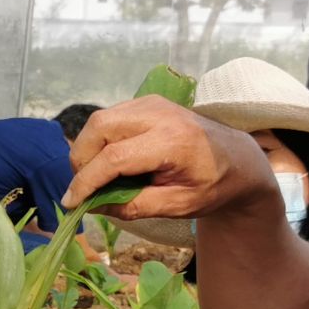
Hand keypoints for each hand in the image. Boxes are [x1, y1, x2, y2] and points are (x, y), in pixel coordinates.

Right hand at [62, 97, 273, 224]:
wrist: (238, 159)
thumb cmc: (213, 185)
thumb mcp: (179, 206)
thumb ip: (135, 206)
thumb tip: (93, 206)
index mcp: (173, 142)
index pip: (115, 157)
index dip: (86, 181)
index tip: (71, 203)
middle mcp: (160, 114)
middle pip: (100, 127)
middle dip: (81, 159)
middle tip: (84, 188)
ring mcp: (151, 103)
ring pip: (100, 120)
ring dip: (88, 149)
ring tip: (96, 177)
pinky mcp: (146, 102)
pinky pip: (110, 118)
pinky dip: (99, 141)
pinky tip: (109, 163)